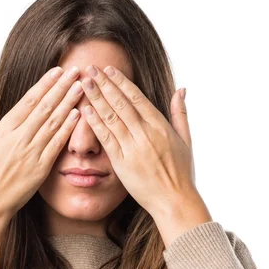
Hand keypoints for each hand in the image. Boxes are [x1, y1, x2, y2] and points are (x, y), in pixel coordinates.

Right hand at [0, 65, 83, 219]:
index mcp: (3, 130)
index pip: (28, 101)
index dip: (44, 84)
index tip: (57, 71)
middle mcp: (18, 139)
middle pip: (44, 107)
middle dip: (62, 87)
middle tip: (76, 71)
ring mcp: (31, 153)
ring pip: (53, 123)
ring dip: (69, 103)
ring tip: (82, 87)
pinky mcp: (41, 168)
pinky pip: (57, 144)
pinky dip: (67, 129)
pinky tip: (78, 115)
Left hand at [80, 64, 209, 226]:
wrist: (174, 200)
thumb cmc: (180, 173)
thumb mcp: (185, 140)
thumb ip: (180, 113)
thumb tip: (181, 90)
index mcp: (160, 126)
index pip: (137, 98)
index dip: (121, 82)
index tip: (109, 70)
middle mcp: (146, 133)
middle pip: (121, 103)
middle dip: (104, 84)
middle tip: (90, 68)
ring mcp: (133, 147)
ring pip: (111, 117)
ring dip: (96, 98)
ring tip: (84, 83)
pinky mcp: (122, 162)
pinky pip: (106, 139)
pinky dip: (95, 123)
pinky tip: (85, 110)